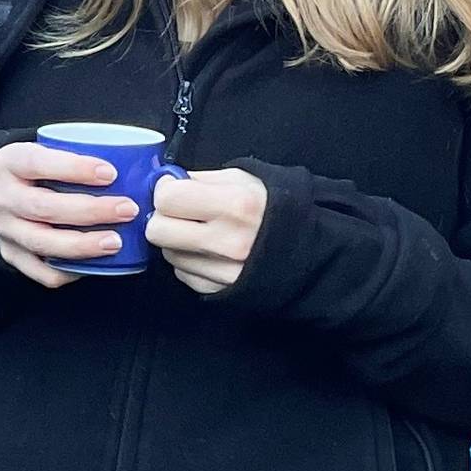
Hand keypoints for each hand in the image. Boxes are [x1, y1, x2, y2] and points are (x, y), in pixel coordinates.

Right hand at [0, 142, 139, 287]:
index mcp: (9, 163)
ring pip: (42, 242)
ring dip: (83, 244)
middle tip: (127, 209)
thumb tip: (141, 164)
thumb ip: (80, 154)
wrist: (3, 189)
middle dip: (90, 210)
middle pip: (43, 208)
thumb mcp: (47, 150)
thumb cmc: (39, 168)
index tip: (111, 173)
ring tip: (116, 242)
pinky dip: (70, 271)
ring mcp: (4, 230)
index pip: (37, 163)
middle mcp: (2, 197)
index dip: (73, 168)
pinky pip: (42, 271)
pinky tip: (95, 263)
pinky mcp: (12, 254)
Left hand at [145, 168, 266, 294]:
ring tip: (201, 233)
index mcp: (236, 206)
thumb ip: (204, 179)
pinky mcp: (219, 291)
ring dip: (176, 241)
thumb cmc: (278, 209)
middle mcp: (227, 242)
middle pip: (157, 230)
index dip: (165, 191)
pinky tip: (210, 253)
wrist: (313, 252)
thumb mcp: (248, 180)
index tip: (174, 190)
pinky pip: (183, 274)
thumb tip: (168, 182)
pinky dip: (189, 262)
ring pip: (168, 253)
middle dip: (163, 218)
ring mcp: (223, 271)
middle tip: (179, 213)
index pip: (167, 199)